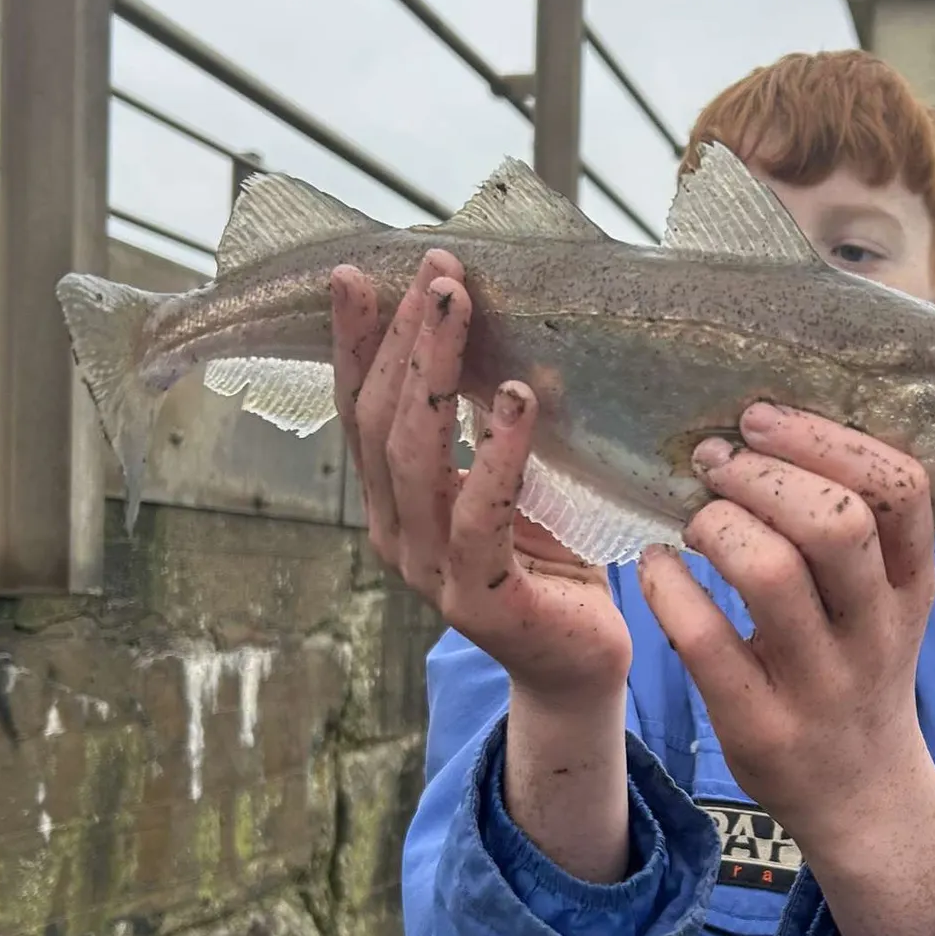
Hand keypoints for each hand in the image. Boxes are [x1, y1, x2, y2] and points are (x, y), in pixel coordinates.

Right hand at [330, 250, 631, 705]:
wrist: (578, 665)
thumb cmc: (548, 563)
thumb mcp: (510, 483)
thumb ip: (484, 429)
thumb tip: (491, 340)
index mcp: (392, 504)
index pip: (361, 411)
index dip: (356, 343)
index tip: (359, 274)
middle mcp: (395, 534)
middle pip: (383, 422)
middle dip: (403, 338)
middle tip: (435, 270)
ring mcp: (431, 571)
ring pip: (418, 458)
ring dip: (435, 371)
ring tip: (459, 305)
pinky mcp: (482, 599)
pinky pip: (483, 512)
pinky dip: (500, 451)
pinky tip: (519, 397)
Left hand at [636, 403, 934, 848]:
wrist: (859, 795)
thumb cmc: (856, 667)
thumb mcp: (885, 601)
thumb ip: (857, 528)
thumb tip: (773, 429)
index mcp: (912, 585)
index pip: (902, 489)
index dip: (828, 440)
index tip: (762, 421)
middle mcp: (876, 631)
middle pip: (838, 524)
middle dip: (764, 475)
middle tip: (714, 463)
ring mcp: (822, 684)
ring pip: (773, 575)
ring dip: (719, 525)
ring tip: (695, 520)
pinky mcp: (761, 726)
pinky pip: (706, 642)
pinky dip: (668, 589)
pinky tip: (657, 566)